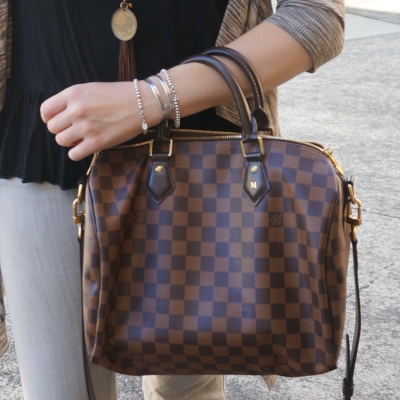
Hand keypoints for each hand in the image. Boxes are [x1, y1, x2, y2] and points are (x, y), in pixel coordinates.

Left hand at [40, 81, 159, 160]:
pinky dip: (77, 152)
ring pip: (61, 141)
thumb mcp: (91, 88)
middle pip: (53, 128)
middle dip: (61, 130)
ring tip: (81, 138)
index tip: (57, 121)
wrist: (143, 103)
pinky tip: (86, 147)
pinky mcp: (97, 142)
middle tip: (74, 130)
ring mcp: (86, 127)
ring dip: (69, 141)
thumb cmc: (120, 95)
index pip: (46, 110)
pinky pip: (73, 154)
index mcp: (73, 94)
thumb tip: (61, 116)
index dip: (49, 118)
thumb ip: (74, 100)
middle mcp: (76, 110)